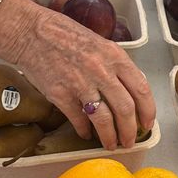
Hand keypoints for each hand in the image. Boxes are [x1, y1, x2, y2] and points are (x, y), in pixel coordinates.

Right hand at [0, 0, 155, 151]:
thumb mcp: (99, 43)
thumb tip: (127, 90)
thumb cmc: (64, 34)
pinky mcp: (60, 95)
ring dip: (110, 136)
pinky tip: (85, 134)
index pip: (141, 89)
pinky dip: (84, 131)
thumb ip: (114, 65)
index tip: (147, 123)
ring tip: (111, 144)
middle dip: (130, 131)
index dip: (147, 111)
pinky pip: (78, 120)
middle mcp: (101, 71)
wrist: (30, 32)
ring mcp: (80, 85)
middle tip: (130, 141)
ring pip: (103, 120)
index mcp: (114, 57)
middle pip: (125, 109)